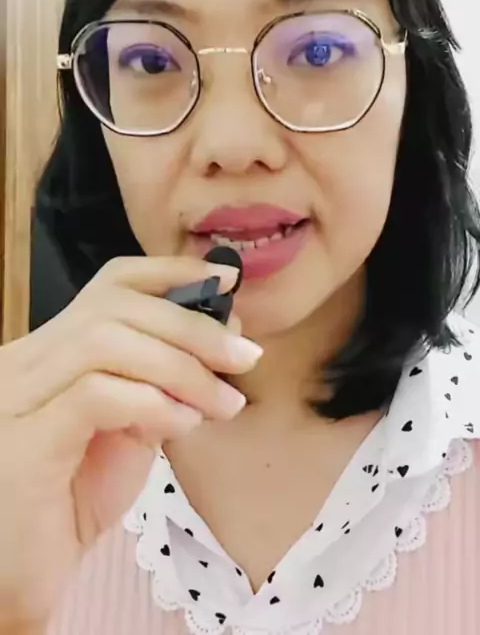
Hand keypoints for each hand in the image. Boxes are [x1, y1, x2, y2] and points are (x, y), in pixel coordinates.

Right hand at [0, 255, 260, 629]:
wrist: (19, 576)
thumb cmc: (72, 500)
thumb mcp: (128, 428)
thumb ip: (160, 382)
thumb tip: (220, 339)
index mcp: (52, 348)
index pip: (109, 282)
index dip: (172, 273)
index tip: (227, 285)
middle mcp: (26, 360)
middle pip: (113, 305)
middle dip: (191, 325)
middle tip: (243, 356)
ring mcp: (18, 396)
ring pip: (105, 340)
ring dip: (181, 366)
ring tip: (223, 402)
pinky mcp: (24, 441)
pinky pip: (95, 394)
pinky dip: (152, 403)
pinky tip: (182, 426)